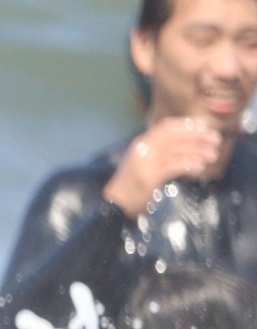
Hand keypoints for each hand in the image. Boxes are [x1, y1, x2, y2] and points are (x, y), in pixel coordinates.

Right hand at [104, 117, 224, 216]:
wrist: (114, 204)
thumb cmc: (131, 185)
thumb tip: (184, 144)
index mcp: (141, 143)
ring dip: (197, 151)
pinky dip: (188, 165)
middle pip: (174, 136)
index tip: (203, 125)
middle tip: (215, 139)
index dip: (186, 124)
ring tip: (212, 155)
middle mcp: (142, 149)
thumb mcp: (143, 162)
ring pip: (176, 151)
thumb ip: (159, 152)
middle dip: (197, 136)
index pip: (165, 126)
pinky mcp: (149, 177)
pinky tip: (199, 168)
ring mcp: (145, 162)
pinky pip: (174, 166)